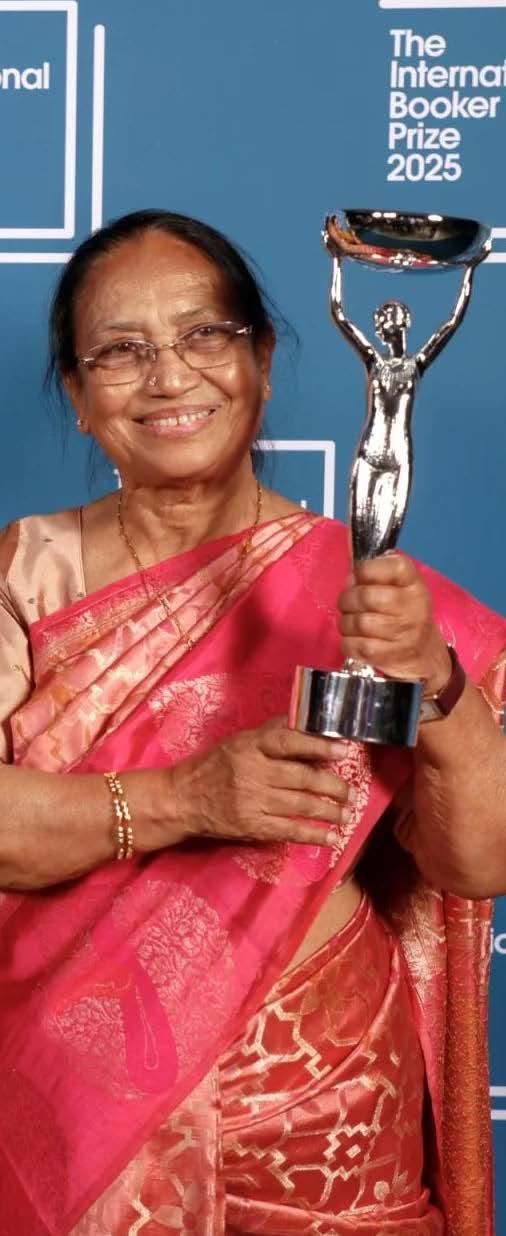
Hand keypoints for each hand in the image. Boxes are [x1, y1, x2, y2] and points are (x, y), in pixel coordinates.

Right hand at [168, 717, 353, 846]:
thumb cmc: (213, 765)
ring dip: (329, 811)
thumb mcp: (238, 740)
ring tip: (346, 813)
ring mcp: (253, 801)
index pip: (289, 742)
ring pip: (301, 805)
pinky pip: (289, 830)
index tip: (344, 750)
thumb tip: (308, 723)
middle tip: (350, 791)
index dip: (319, 745)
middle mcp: (253, 772)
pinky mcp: (251, 826)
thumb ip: (272, 733)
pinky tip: (331, 837)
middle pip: (302, 777)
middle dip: (333, 785)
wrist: (182, 799)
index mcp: (250, 746)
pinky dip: (313, 835)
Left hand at [338, 553, 451, 692]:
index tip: (359, 576)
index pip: (391, 566)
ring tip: (351, 623)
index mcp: (415, 584)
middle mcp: (413, 606)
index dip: (366, 570)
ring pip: (357, 622)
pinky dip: (347, 643)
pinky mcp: (391, 655)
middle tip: (347, 603)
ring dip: (345, 623)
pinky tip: (355, 640)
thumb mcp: (401, 588)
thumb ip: (378, 574)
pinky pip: (355, 645)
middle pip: (366, 596)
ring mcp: (403, 633)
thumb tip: (350, 576)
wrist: (425, 654)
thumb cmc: (406, 615)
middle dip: (347, 599)